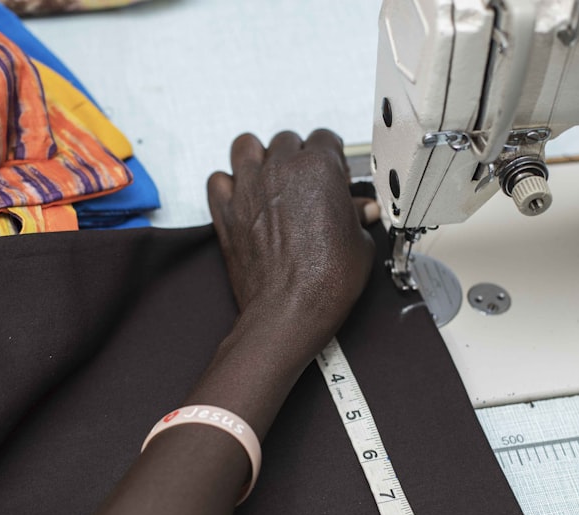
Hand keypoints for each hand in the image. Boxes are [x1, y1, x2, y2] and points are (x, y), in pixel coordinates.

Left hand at [207, 130, 376, 359]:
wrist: (289, 311)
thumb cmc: (325, 282)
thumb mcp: (360, 245)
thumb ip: (357, 218)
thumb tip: (360, 212)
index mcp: (319, 168)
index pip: (325, 139)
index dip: (333, 157)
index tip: (335, 176)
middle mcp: (280, 170)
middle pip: (287, 140)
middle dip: (298, 156)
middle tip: (308, 183)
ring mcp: (248, 188)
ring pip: (246, 146)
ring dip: (258, 156)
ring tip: (271, 178)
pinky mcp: (226, 212)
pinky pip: (217, 180)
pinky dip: (227, 185)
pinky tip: (242, 199)